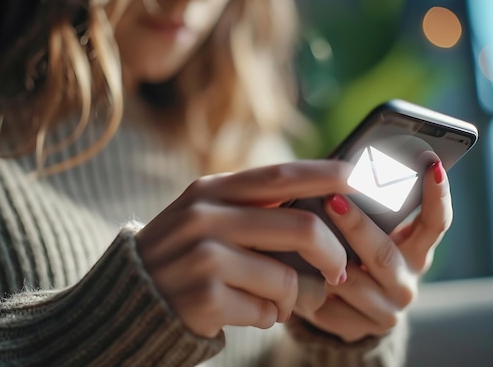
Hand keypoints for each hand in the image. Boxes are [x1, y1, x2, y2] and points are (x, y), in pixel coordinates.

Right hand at [134, 161, 352, 337]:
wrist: (130, 302)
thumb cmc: (182, 257)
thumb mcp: (205, 217)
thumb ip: (251, 207)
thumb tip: (320, 206)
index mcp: (211, 190)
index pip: (281, 175)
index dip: (327, 175)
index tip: (362, 177)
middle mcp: (206, 216)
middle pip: (301, 227)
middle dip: (333, 253)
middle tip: (339, 271)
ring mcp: (204, 257)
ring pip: (288, 277)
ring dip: (294, 298)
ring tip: (278, 301)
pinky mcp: (205, 298)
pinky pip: (266, 310)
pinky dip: (268, 316)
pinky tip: (247, 312)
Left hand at [294, 161, 451, 341]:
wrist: (351, 309)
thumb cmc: (357, 252)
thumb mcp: (373, 231)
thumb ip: (371, 208)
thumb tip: (345, 168)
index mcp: (418, 252)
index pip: (436, 223)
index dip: (437, 195)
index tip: (432, 164)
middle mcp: (406, 283)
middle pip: (383, 253)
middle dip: (355, 225)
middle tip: (332, 198)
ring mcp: (385, 310)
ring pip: (350, 281)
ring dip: (324, 259)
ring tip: (300, 235)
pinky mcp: (357, 329)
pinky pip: (328, 306)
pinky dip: (309, 286)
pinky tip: (292, 270)